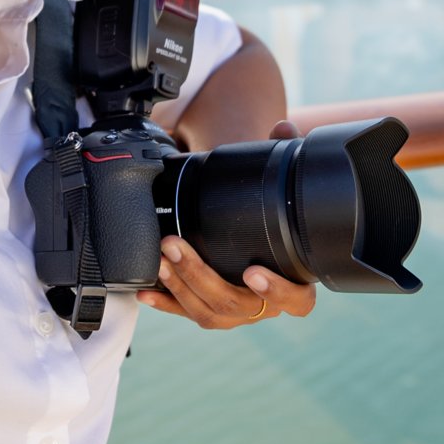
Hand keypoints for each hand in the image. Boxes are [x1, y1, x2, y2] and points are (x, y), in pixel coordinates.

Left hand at [137, 118, 314, 329]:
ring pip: (210, 313)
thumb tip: (283, 130)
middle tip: (175, 246)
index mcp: (296, 281)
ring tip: (161, 260)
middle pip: (238, 304)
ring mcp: (238, 311)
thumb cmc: (278, 217)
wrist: (263, 240)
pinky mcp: (212, 311)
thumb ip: (287, 158)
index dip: (277, 291)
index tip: (253, 273)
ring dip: (181, 286)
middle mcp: (267, 303)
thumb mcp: (285, 188)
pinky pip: (187, 313)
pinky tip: (146, 291)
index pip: (297, 300)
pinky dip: (166, 303)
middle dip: (201, 276)